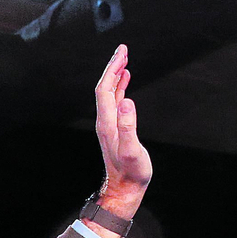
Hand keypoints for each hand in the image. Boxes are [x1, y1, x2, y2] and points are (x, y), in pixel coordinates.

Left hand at [93, 45, 151, 218]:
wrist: (124, 189)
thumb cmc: (131, 173)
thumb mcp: (131, 151)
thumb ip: (128, 127)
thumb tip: (127, 101)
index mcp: (107, 123)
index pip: (105, 89)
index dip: (112, 69)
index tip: (122, 52)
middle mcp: (105, 121)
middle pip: (105, 88)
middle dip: (113, 66)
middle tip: (123, 48)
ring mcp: (109, 124)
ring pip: (109, 93)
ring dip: (116, 74)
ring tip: (124, 58)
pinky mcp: (116, 128)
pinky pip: (115, 101)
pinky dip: (120, 87)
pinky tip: (126, 79)